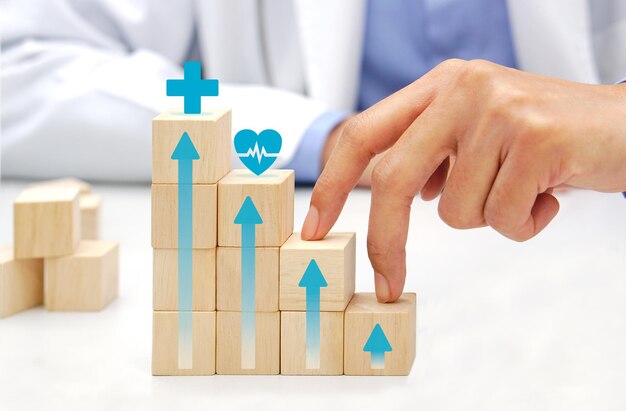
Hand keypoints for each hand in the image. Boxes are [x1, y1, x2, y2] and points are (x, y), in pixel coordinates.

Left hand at [303, 59, 625, 302]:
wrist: (625, 126)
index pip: (362, 134)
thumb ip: (436, 155)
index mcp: (440, 86)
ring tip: (524, 189)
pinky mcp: (536, 138)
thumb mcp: (479, 132)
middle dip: (386, 242)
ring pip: (456, 211)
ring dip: (489, 218)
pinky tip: (549, 193)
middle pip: (393, 178)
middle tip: (388, 284)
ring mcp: (498, 110)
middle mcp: (461, 89)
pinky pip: (502, 218)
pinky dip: (524, 223)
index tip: (315, 228)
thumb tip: (404, 193)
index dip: (332, 184)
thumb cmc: (548, 138)